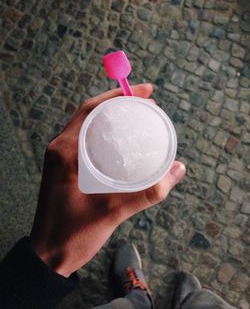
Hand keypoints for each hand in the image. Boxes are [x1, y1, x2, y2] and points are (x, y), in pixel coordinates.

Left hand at [30, 83, 185, 276]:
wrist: (49, 254)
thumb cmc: (73, 234)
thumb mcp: (112, 212)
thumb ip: (148, 191)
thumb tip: (178, 169)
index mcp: (65, 151)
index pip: (92, 109)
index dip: (119, 96)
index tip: (146, 92)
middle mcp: (60, 148)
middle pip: (91, 114)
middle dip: (119, 104)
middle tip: (147, 105)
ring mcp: (62, 158)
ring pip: (89, 126)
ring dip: (112, 118)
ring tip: (138, 118)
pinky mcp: (67, 168)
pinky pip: (87, 141)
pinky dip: (106, 134)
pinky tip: (123, 141)